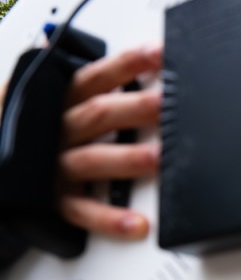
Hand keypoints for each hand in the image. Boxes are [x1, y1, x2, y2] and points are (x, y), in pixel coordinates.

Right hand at [58, 45, 162, 238]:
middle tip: (169, 106)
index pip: (95, 77)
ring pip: (93, 159)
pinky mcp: (53, 200)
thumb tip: (141, 59)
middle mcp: (57, 130)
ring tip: (159, 159)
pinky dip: (109, 220)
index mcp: (59, 101)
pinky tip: (138, 224)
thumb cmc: (32, 130)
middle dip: (135, 108)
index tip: (160, 55)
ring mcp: (55, 166)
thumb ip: (91, 85)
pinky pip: (82, 211)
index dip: (127, 64)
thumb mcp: (50, 99)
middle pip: (99, 115)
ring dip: (127, 159)